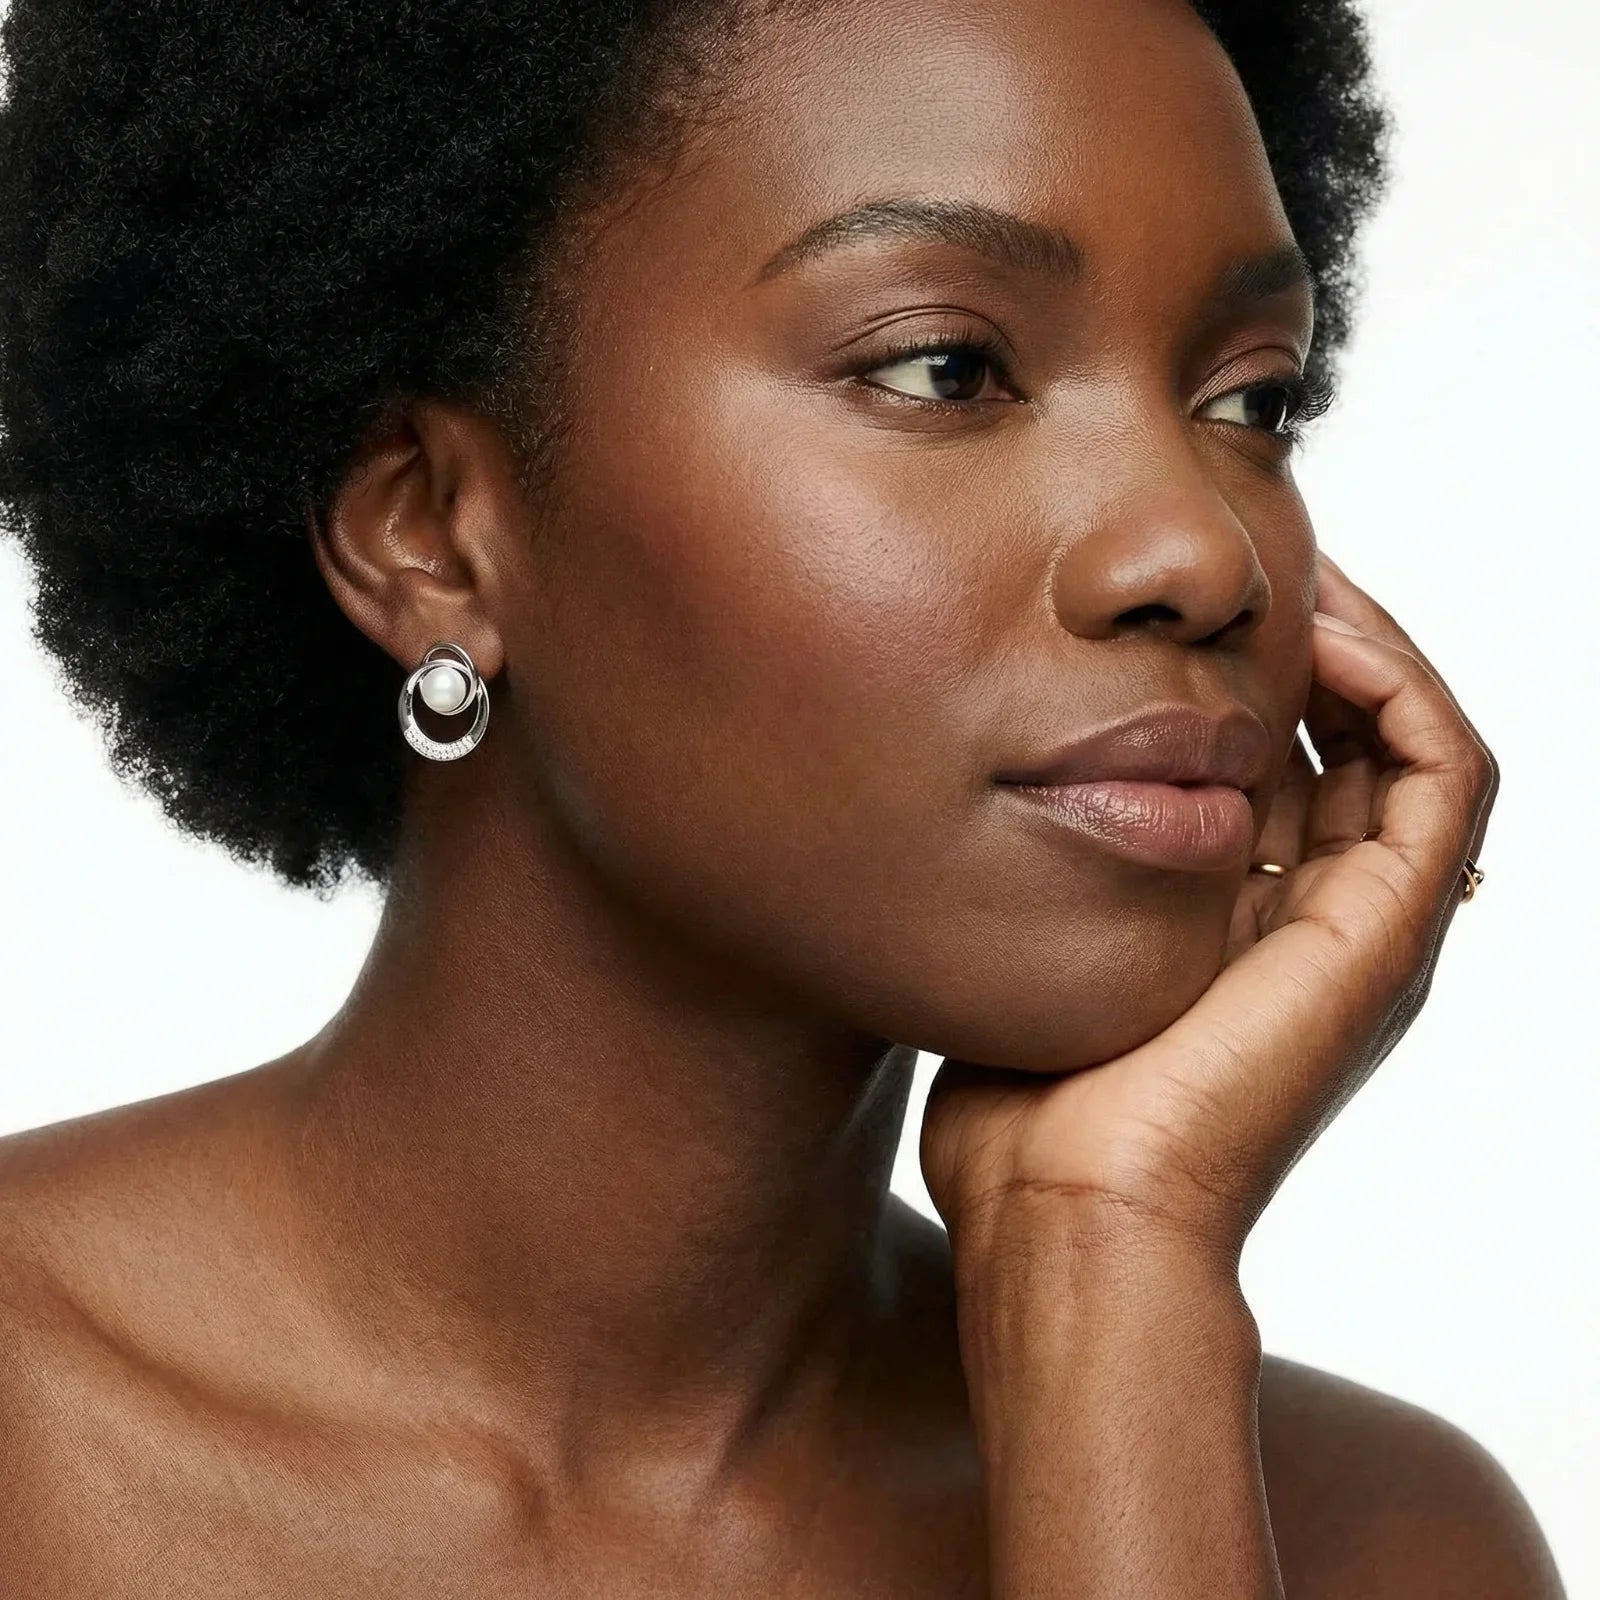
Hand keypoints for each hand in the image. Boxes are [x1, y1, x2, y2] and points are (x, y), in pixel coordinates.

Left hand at [920, 553, 1498, 1269]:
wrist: (1062, 1212)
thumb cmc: (1023, 1109)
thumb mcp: (1028, 959)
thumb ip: (1040, 883)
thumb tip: (994, 797)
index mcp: (1241, 932)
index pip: (1282, 768)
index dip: (1248, 678)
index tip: (1181, 608)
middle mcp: (1317, 926)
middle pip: (1350, 744)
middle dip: (1308, 642)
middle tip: (1251, 565)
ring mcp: (1365, 931)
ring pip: (1413, 742)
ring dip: (1367, 646)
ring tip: (1298, 573)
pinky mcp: (1388, 932)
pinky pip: (1446, 771)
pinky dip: (1402, 687)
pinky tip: (1324, 630)